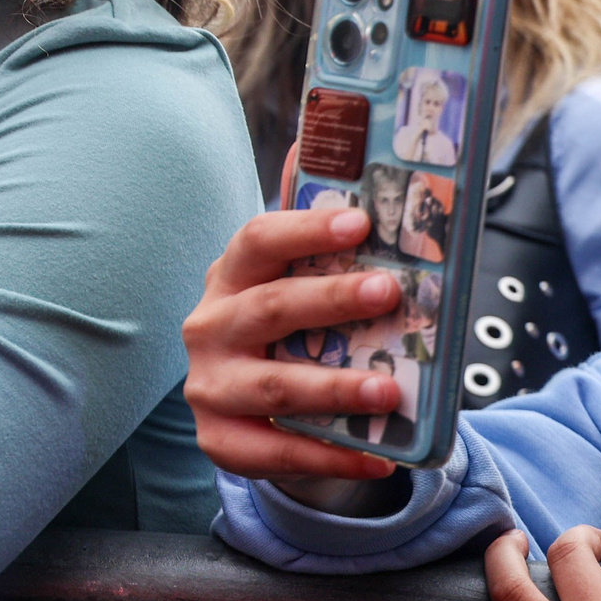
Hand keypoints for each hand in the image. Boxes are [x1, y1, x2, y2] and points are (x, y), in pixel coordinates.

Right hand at [180, 201, 404, 483]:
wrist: (246, 407)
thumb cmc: (280, 329)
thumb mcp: (286, 279)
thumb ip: (308, 227)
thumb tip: (320, 144)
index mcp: (229, 277)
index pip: (257, 242)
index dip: (306, 230)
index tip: (361, 222)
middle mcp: (210, 327)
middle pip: (269, 310)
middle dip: (331, 301)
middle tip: (390, 293)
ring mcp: (211, 386)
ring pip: (273, 386)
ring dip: (335, 388)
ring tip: (389, 390)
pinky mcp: (221, 440)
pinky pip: (276, 452)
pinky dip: (330, 456)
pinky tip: (379, 455)